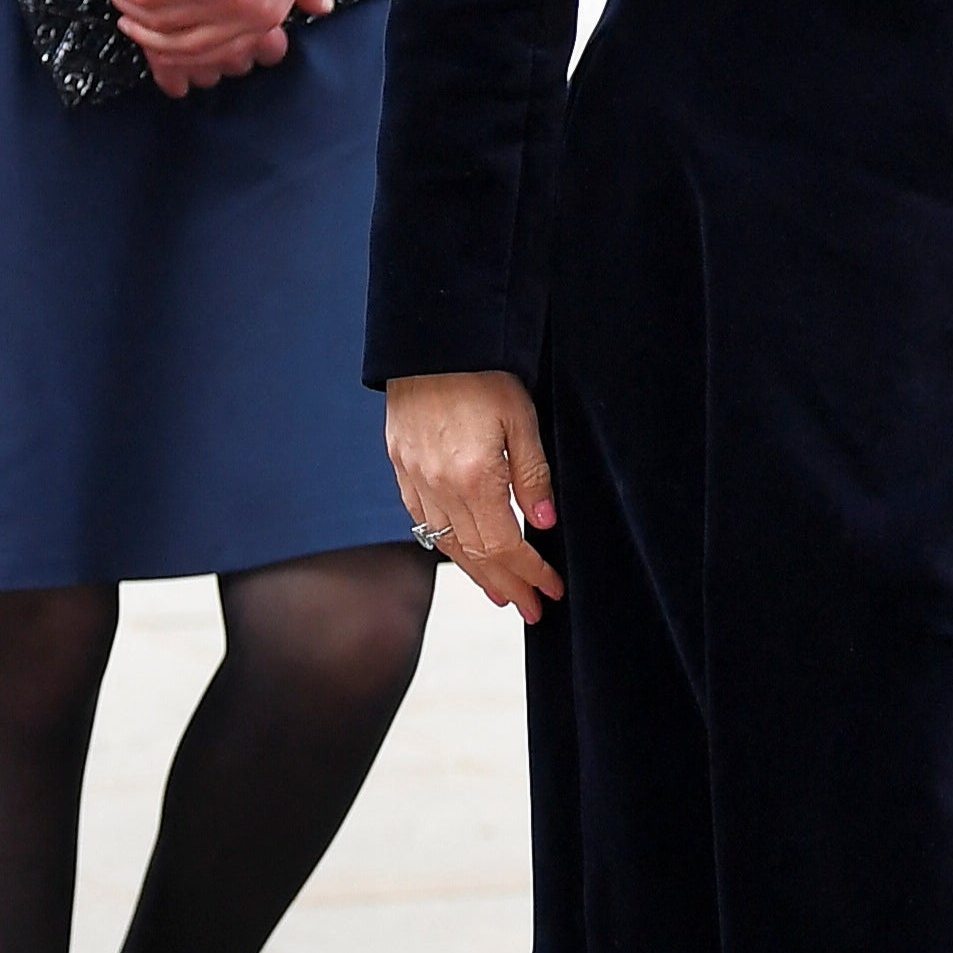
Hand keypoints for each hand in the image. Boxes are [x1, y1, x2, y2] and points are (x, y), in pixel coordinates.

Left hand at [106, 0, 338, 95]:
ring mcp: (256, 20)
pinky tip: (171, 41)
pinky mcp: (267, 23)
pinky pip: (220, 52)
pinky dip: (189, 53)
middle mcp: (238, 7)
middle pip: (165, 27)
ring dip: (154, 41)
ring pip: (190, 50)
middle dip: (131, 12)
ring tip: (134, 23)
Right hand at [385, 370, 563, 620]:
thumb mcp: (522, 419)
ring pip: (445, 544)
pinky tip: (461, 555)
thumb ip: (533, 475)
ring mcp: (414, 479)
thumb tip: (543, 525)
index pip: (504, 546)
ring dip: (476, 574)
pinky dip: (444, 545)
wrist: (432, 341)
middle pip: (474, 554)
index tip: (551, 590)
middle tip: (531, 610)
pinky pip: (421, 521)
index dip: (529, 573)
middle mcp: (438, 486)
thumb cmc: (484, 373)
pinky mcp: (401, 468)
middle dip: (506, 586)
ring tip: (501, 595)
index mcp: (473, 477)